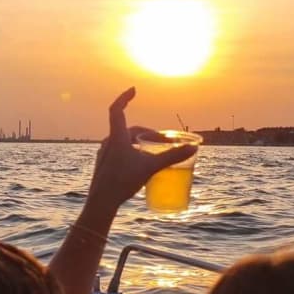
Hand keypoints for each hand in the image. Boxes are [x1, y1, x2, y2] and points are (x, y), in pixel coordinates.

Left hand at [86, 88, 195, 213]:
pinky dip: (133, 152)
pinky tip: (141, 165)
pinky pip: (120, 152)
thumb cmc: (122, 182)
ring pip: (125, 142)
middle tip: (164, 142)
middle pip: (130, 130)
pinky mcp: (105, 165)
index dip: (124, 97)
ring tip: (155, 153)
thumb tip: (193, 147)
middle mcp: (109, 142)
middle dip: (149, 133)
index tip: (134, 90)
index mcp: (117, 137)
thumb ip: (172, 157)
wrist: (100, 203)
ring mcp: (105, 154)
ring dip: (141, 143)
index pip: (117, 109)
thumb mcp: (150, 168)